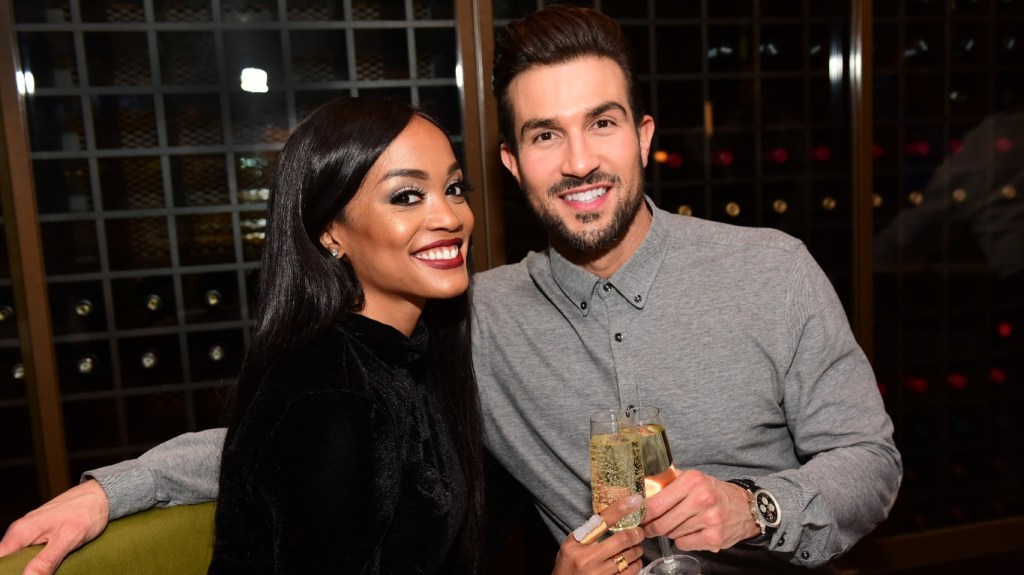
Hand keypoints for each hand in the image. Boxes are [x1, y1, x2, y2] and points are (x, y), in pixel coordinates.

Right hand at [0, 480, 109, 574]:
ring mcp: (30, 531)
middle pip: (7, 560)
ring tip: (46, 571)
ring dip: (28, 567)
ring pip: (19, 557)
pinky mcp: (40, 532)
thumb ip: (46, 560)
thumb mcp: (68, 539)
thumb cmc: (87, 512)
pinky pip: (30, 551)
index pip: (1, 561)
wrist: (101, 494)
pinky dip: (36, 561)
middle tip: (41, 573)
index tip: (23, 574)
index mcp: (20, 533)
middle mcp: (20, 531)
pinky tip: (48, 565)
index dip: (7, 571)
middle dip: (17, 570)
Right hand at [552, 494, 646, 574]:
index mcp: (577, 545)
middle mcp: (588, 560)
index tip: (634, 501)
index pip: (602, 521)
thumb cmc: (567, 568)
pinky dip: (635, 565)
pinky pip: (630, 574)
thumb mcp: (569, 546)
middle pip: (622, 540)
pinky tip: (633, 562)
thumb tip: (611, 517)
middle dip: (636, 534)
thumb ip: (587, 533)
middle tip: (639, 532)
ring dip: (637, 551)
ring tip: (636, 548)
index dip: (620, 509)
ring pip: (629, 558)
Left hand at [642, 469, 759, 552]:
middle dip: (651, 527)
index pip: (656, 503)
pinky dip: (682, 541)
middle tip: (647, 528)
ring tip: (677, 525)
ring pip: (672, 533)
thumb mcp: (694, 479)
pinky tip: (689, 532)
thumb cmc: (714, 492)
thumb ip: (670, 482)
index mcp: (693, 481)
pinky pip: (684, 544)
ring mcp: (710, 519)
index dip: (643, 513)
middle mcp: (702, 498)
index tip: (637, 517)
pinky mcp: (715, 537)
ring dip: (669, 532)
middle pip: (661, 522)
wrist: (746, 508)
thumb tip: (643, 491)